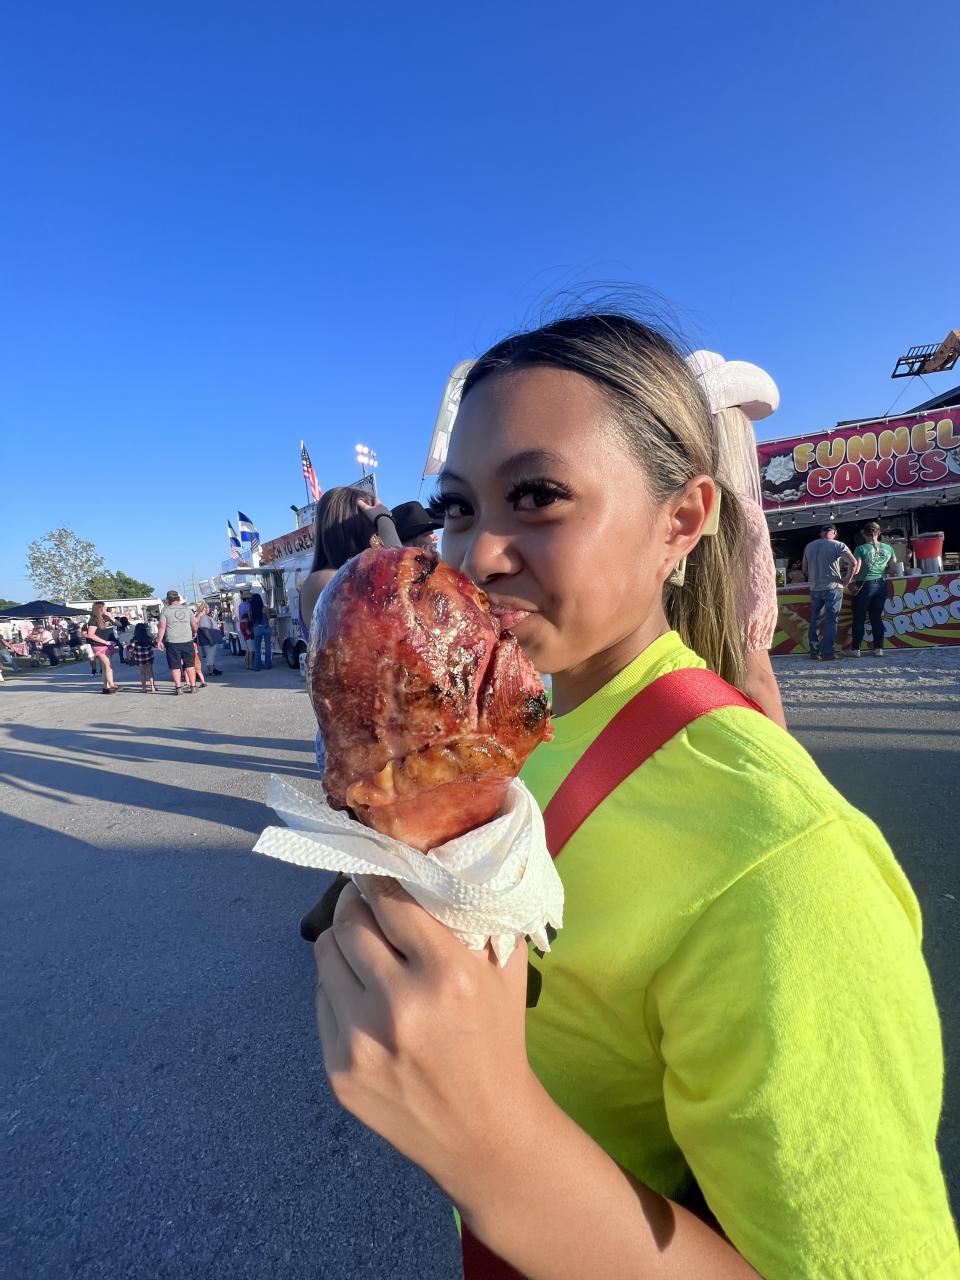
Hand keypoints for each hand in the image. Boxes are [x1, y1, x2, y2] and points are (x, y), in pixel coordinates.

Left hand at [313, 876, 535, 1201]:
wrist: (485, 1133)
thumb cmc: (498, 1040)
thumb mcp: (504, 972)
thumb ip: (475, 916)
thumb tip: (437, 861)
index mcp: (447, 974)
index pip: (390, 899)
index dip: (380, 875)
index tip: (377, 866)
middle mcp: (399, 1004)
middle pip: (350, 922)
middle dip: (356, 901)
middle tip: (365, 896)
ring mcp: (361, 1041)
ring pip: (326, 955)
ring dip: (342, 939)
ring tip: (362, 942)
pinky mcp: (337, 1069)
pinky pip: (322, 999)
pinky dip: (339, 985)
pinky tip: (363, 992)